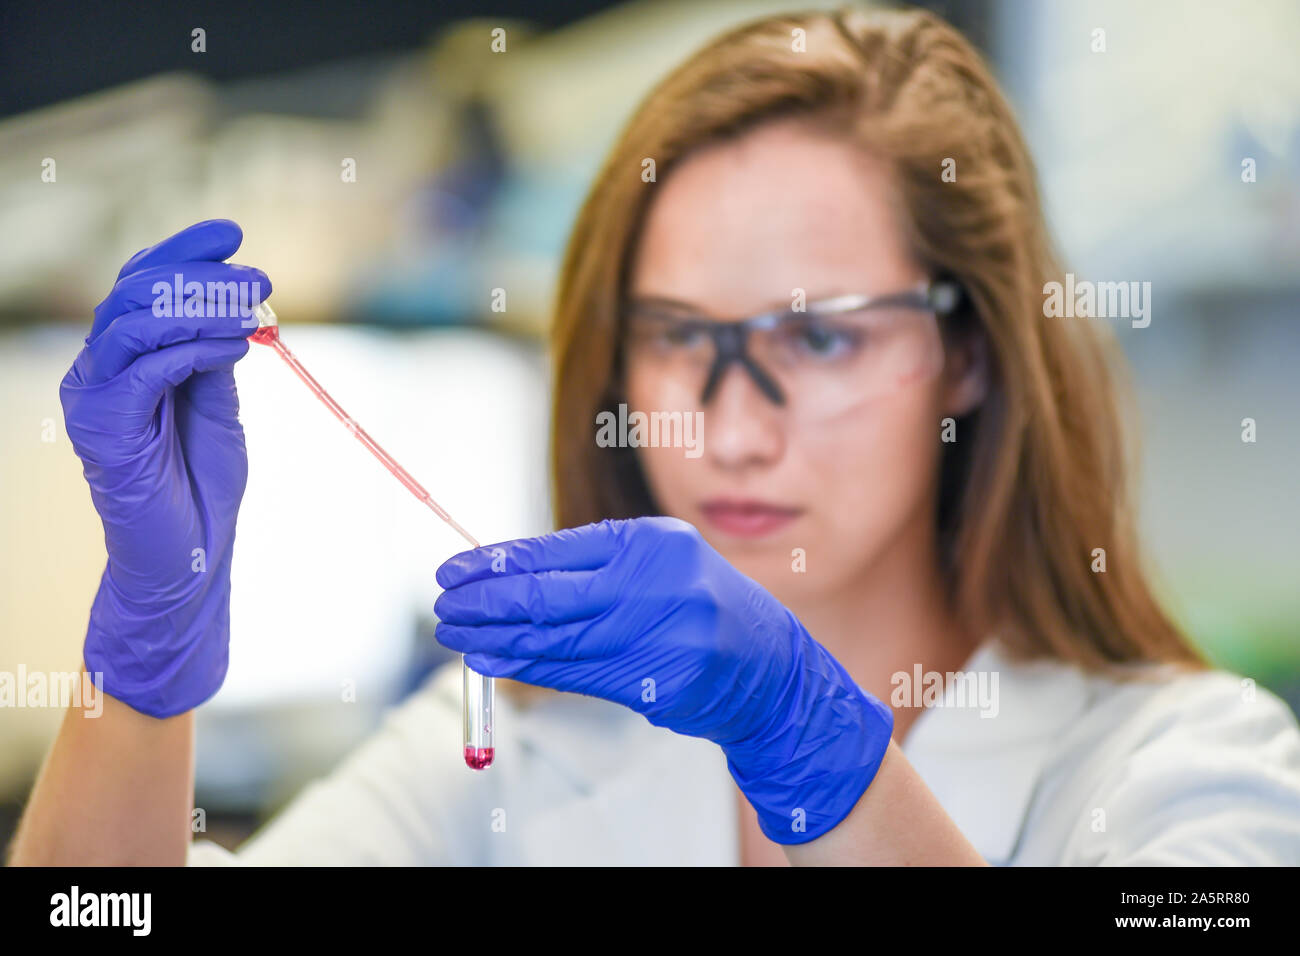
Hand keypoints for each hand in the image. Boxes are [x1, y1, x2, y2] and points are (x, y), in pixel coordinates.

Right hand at [60, 219, 268, 717]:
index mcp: (128, 360)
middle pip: (135, 292)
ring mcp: (95, 398)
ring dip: (199, 307)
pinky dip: (191, 350)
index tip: (233, 234)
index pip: (142, 284)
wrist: (189, 558)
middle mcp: (102, 371)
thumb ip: (215, 357)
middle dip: (200, 276)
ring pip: (132, 322)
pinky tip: (233, 347)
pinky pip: (144, 370)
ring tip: (253, 310)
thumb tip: (237, 306)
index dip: (184, 252)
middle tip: (260, 277)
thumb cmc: (202, 486)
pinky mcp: (104, 428)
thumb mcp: (219, 406)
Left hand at [434, 516, 893, 843]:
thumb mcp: (653, 562)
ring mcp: (657, 635)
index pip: (553, 552)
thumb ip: (588, 567)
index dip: (496, 564)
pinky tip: (493, 661)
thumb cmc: (696, 601)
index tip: (452, 570)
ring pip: (554, 640)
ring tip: (457, 636)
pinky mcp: (655, 681)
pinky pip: (575, 674)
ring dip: (496, 639)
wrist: (766, 663)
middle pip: (547, 596)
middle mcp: (653, 584)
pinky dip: (528, 668)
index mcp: (649, 541)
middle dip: (485, 602)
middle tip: (442, 605)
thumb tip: (504, 574)